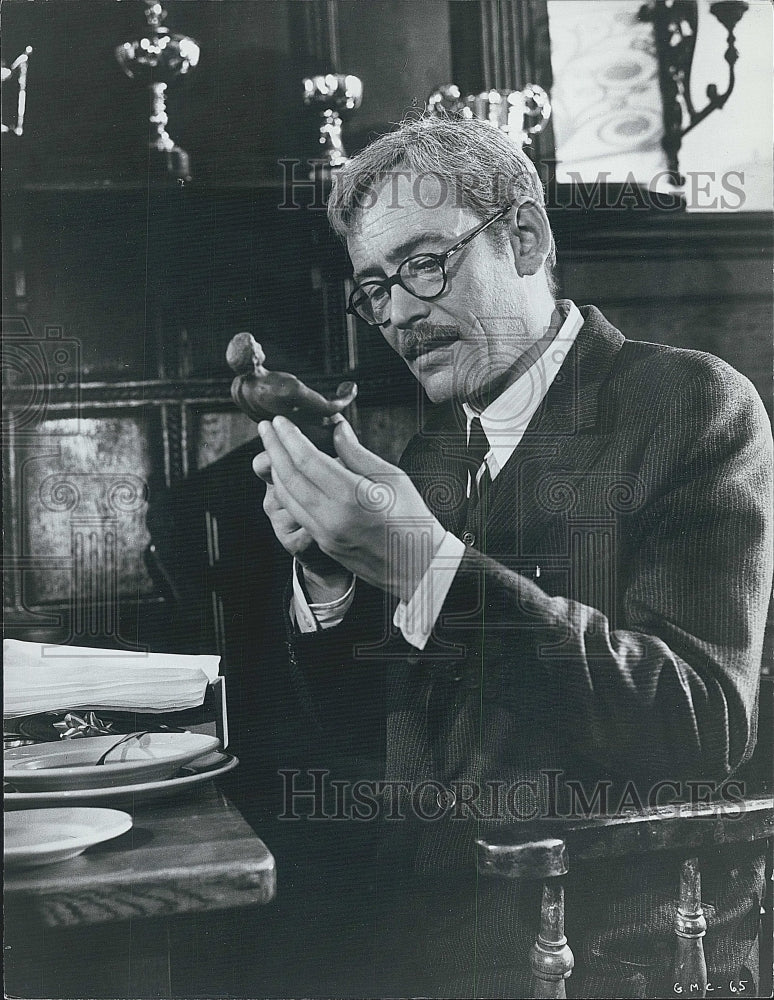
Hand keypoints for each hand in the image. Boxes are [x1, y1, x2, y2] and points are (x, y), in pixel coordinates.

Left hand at [257, 415, 445, 601]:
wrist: (419, 567)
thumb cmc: (413, 518)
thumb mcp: (392, 478)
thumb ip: (357, 453)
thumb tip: (335, 428)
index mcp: (353, 496)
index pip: (308, 460)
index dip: (290, 437)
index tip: (279, 420)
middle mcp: (333, 517)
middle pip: (290, 477)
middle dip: (274, 448)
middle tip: (265, 427)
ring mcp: (325, 533)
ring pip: (287, 496)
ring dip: (276, 469)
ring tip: (272, 447)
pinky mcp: (324, 543)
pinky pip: (296, 512)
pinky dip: (286, 490)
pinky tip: (286, 475)